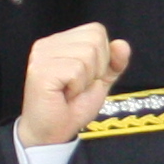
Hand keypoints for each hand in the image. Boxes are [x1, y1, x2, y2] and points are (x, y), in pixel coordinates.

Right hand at [16, 24, 130, 151]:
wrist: (53, 132)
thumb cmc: (72, 107)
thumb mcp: (100, 81)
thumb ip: (114, 62)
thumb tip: (122, 44)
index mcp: (60, 42)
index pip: (96, 31)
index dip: (102, 57)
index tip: (85, 77)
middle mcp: (48, 44)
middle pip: (94, 39)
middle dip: (95, 68)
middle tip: (77, 86)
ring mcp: (42, 55)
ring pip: (87, 53)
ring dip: (85, 80)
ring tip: (70, 91)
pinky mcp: (41, 70)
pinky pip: (76, 69)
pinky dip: (77, 87)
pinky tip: (64, 94)